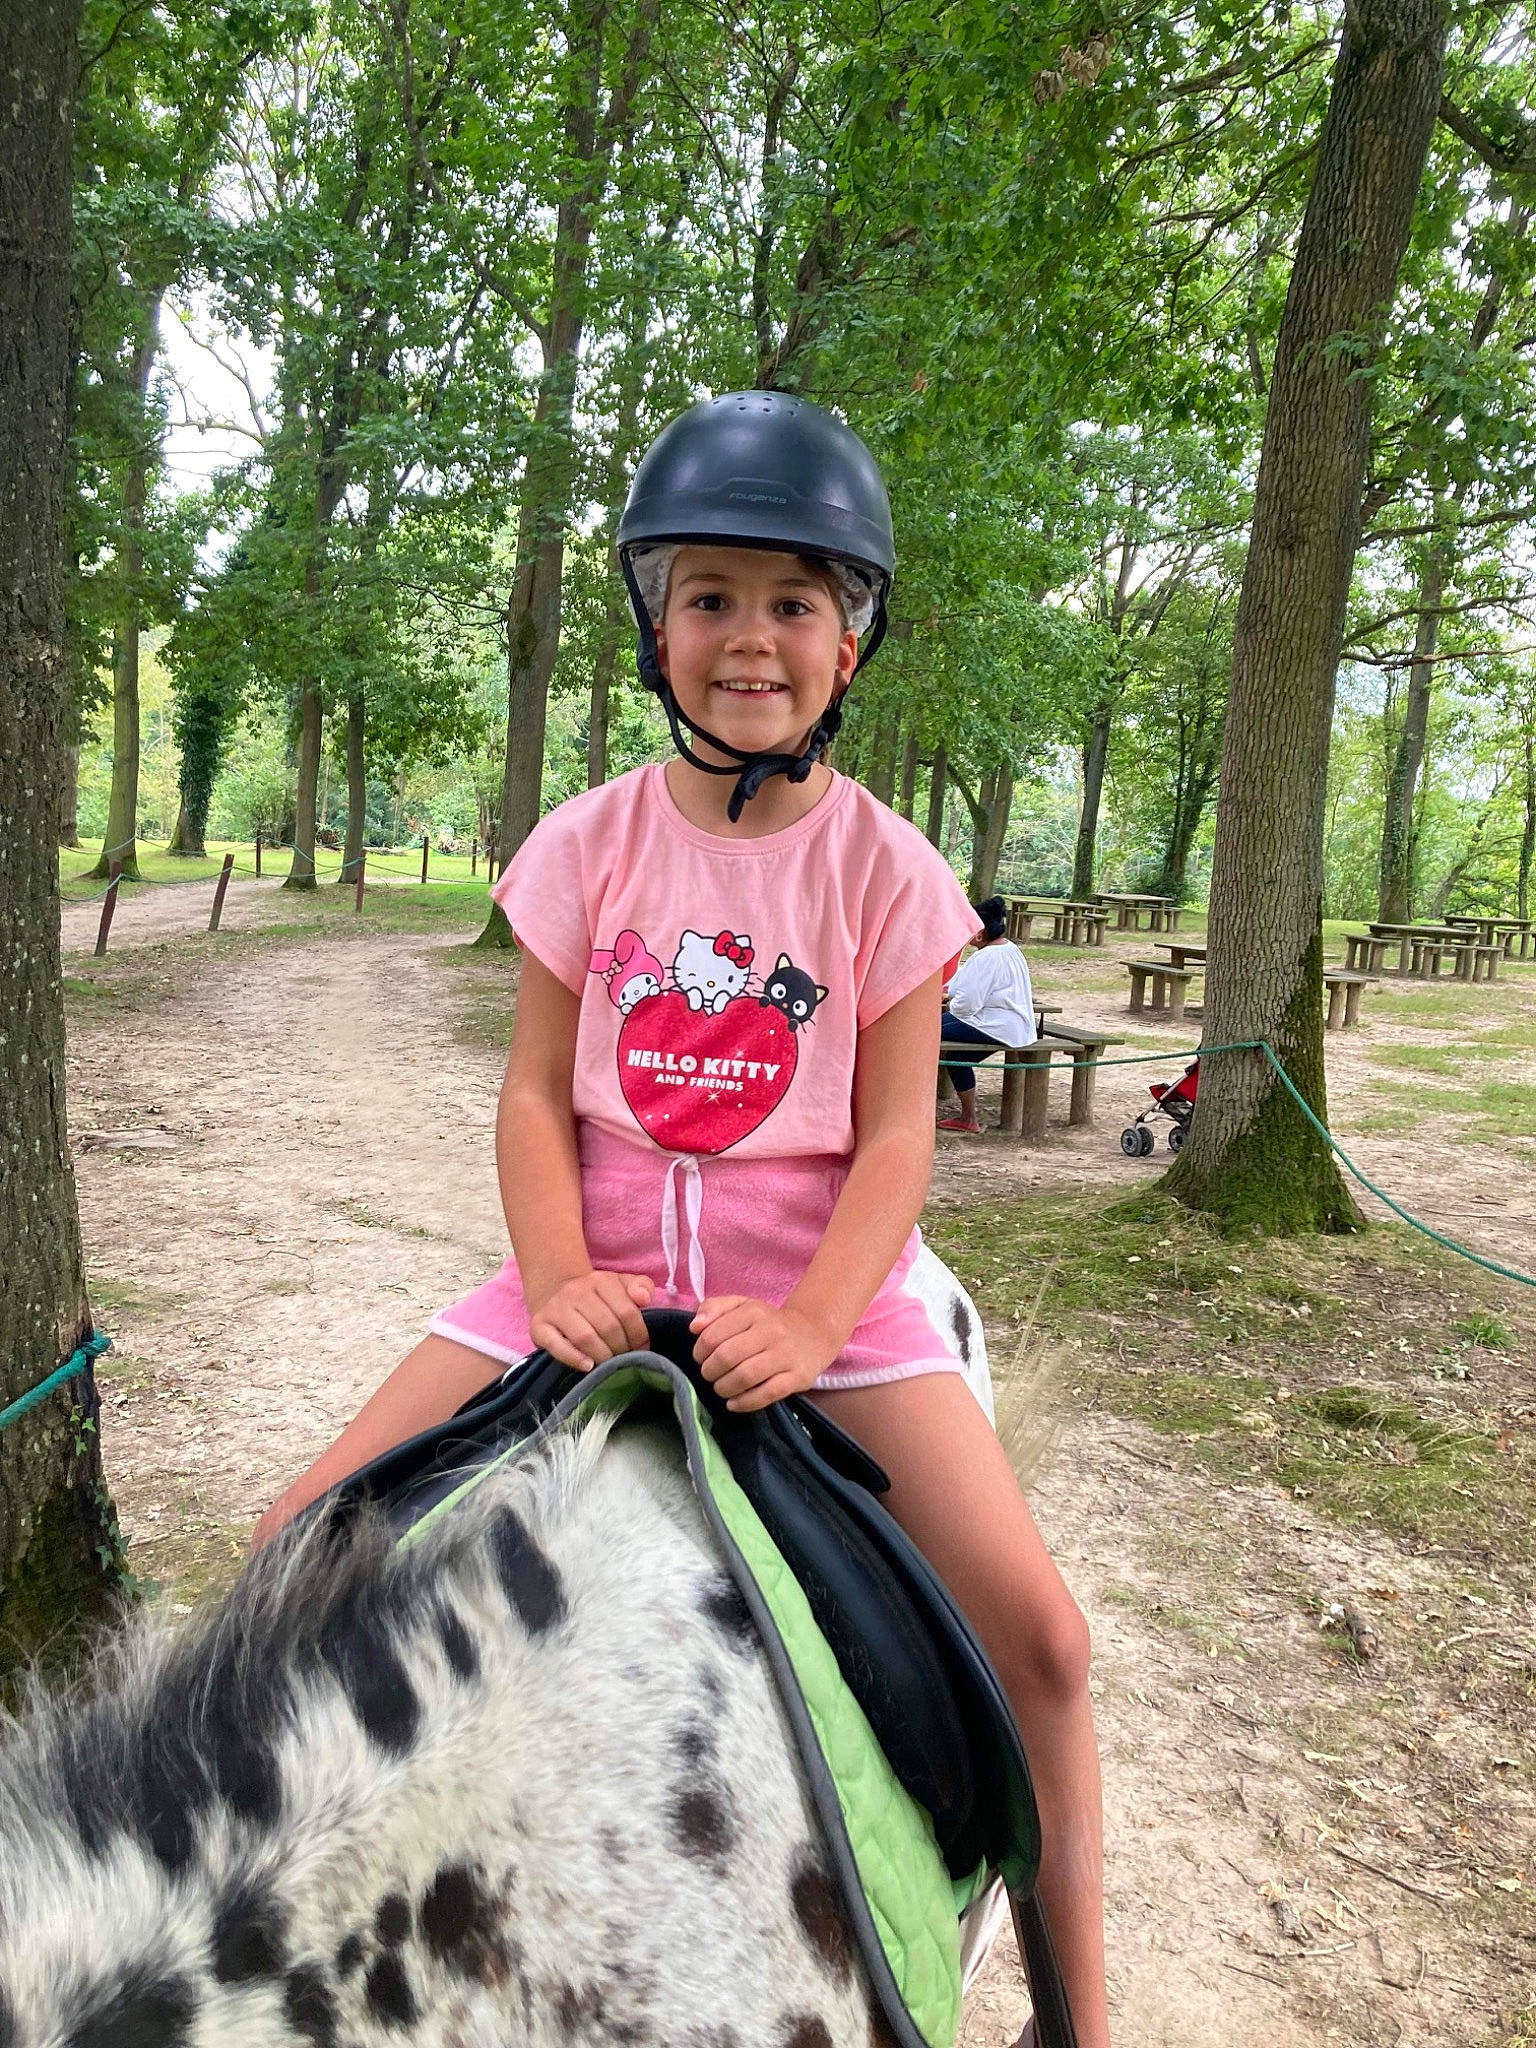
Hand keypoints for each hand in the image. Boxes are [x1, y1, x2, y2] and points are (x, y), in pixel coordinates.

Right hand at [529, 1270, 654, 1370]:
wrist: (556, 1291)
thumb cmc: (598, 1296)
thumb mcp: (622, 1284)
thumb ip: (641, 1286)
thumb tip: (644, 1299)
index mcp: (601, 1280)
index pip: (628, 1312)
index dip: (639, 1335)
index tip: (641, 1348)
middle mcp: (576, 1291)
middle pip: (608, 1327)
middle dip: (621, 1348)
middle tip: (625, 1358)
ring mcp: (555, 1308)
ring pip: (585, 1338)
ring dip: (603, 1356)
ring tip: (610, 1364)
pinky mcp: (539, 1326)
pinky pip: (556, 1346)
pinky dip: (574, 1359)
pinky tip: (588, 1366)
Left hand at [690, 1297, 839, 1411]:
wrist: (813, 1333)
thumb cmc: (768, 1323)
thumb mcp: (742, 1306)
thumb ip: (714, 1308)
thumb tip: (694, 1327)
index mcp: (753, 1311)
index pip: (712, 1335)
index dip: (699, 1352)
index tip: (701, 1358)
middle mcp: (771, 1331)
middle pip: (727, 1356)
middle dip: (710, 1371)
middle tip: (710, 1375)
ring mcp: (786, 1355)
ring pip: (745, 1377)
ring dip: (724, 1388)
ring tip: (721, 1388)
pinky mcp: (797, 1377)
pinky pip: (766, 1394)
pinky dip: (744, 1403)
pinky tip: (733, 1403)